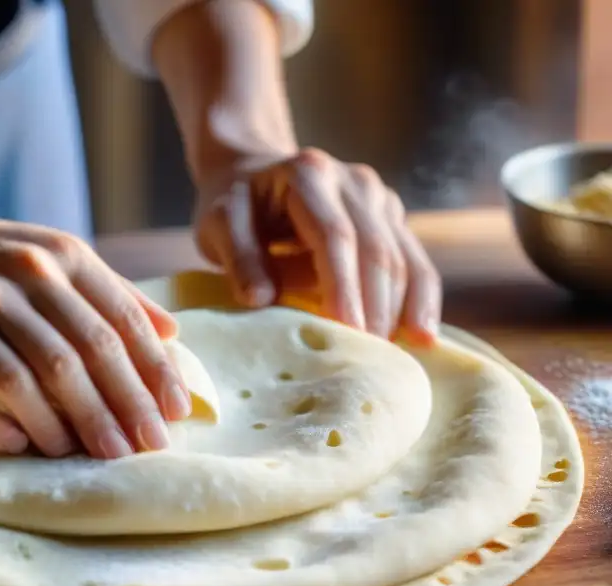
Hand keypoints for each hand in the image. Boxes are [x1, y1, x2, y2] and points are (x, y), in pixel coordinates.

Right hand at [0, 199, 191, 458]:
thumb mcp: (57, 258)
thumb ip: (114, 294)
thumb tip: (174, 334)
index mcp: (61, 258)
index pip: (120, 321)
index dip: (152, 372)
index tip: (175, 414)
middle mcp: (19, 278)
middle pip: (80, 354)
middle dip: (119, 407)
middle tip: (143, 449)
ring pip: (26, 375)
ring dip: (61, 423)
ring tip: (86, 455)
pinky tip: (21, 445)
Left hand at [193, 148, 441, 343]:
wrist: (253, 172)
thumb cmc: (236, 205)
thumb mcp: (219, 224)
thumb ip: (238, 257)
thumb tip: (260, 298)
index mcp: (309, 175)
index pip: (335, 236)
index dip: (344, 287)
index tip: (348, 332)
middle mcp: (354, 182)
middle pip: (377, 249)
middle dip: (377, 308)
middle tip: (372, 359)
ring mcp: (378, 199)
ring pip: (404, 257)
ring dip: (403, 309)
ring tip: (395, 357)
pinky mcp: (391, 218)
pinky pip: (414, 261)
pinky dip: (420, 300)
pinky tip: (422, 336)